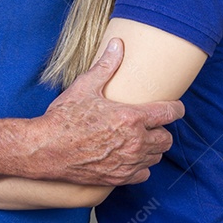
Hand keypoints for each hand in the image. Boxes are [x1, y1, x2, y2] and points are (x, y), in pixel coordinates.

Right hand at [33, 39, 184, 185]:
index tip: (175, 107)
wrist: (45, 150)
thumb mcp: (85, 87)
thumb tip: (117, 44)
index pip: (169, 113)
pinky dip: (140, 166)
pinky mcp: (119, 178)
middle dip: (161, 129)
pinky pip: (143, 174)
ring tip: (139, 139)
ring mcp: (128, 163)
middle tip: (150, 124)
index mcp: (131, 118)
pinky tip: (129, 157)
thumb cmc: (63, 118)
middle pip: (166, 138)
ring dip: (151, 148)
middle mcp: (134, 142)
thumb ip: (106, 66)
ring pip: (156, 157)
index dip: (176, 108)